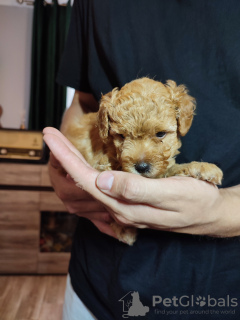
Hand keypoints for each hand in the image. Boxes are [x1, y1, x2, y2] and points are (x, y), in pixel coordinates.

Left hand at [43, 127, 239, 237]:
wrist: (208, 214)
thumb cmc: (194, 201)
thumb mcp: (170, 194)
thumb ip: (136, 191)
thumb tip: (102, 182)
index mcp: (124, 206)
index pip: (86, 180)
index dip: (66, 157)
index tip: (50, 136)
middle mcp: (119, 208)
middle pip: (82, 181)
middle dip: (63, 157)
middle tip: (50, 134)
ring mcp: (123, 206)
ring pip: (89, 184)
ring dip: (72, 164)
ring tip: (61, 145)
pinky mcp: (129, 202)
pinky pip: (100, 187)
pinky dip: (87, 172)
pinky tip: (83, 164)